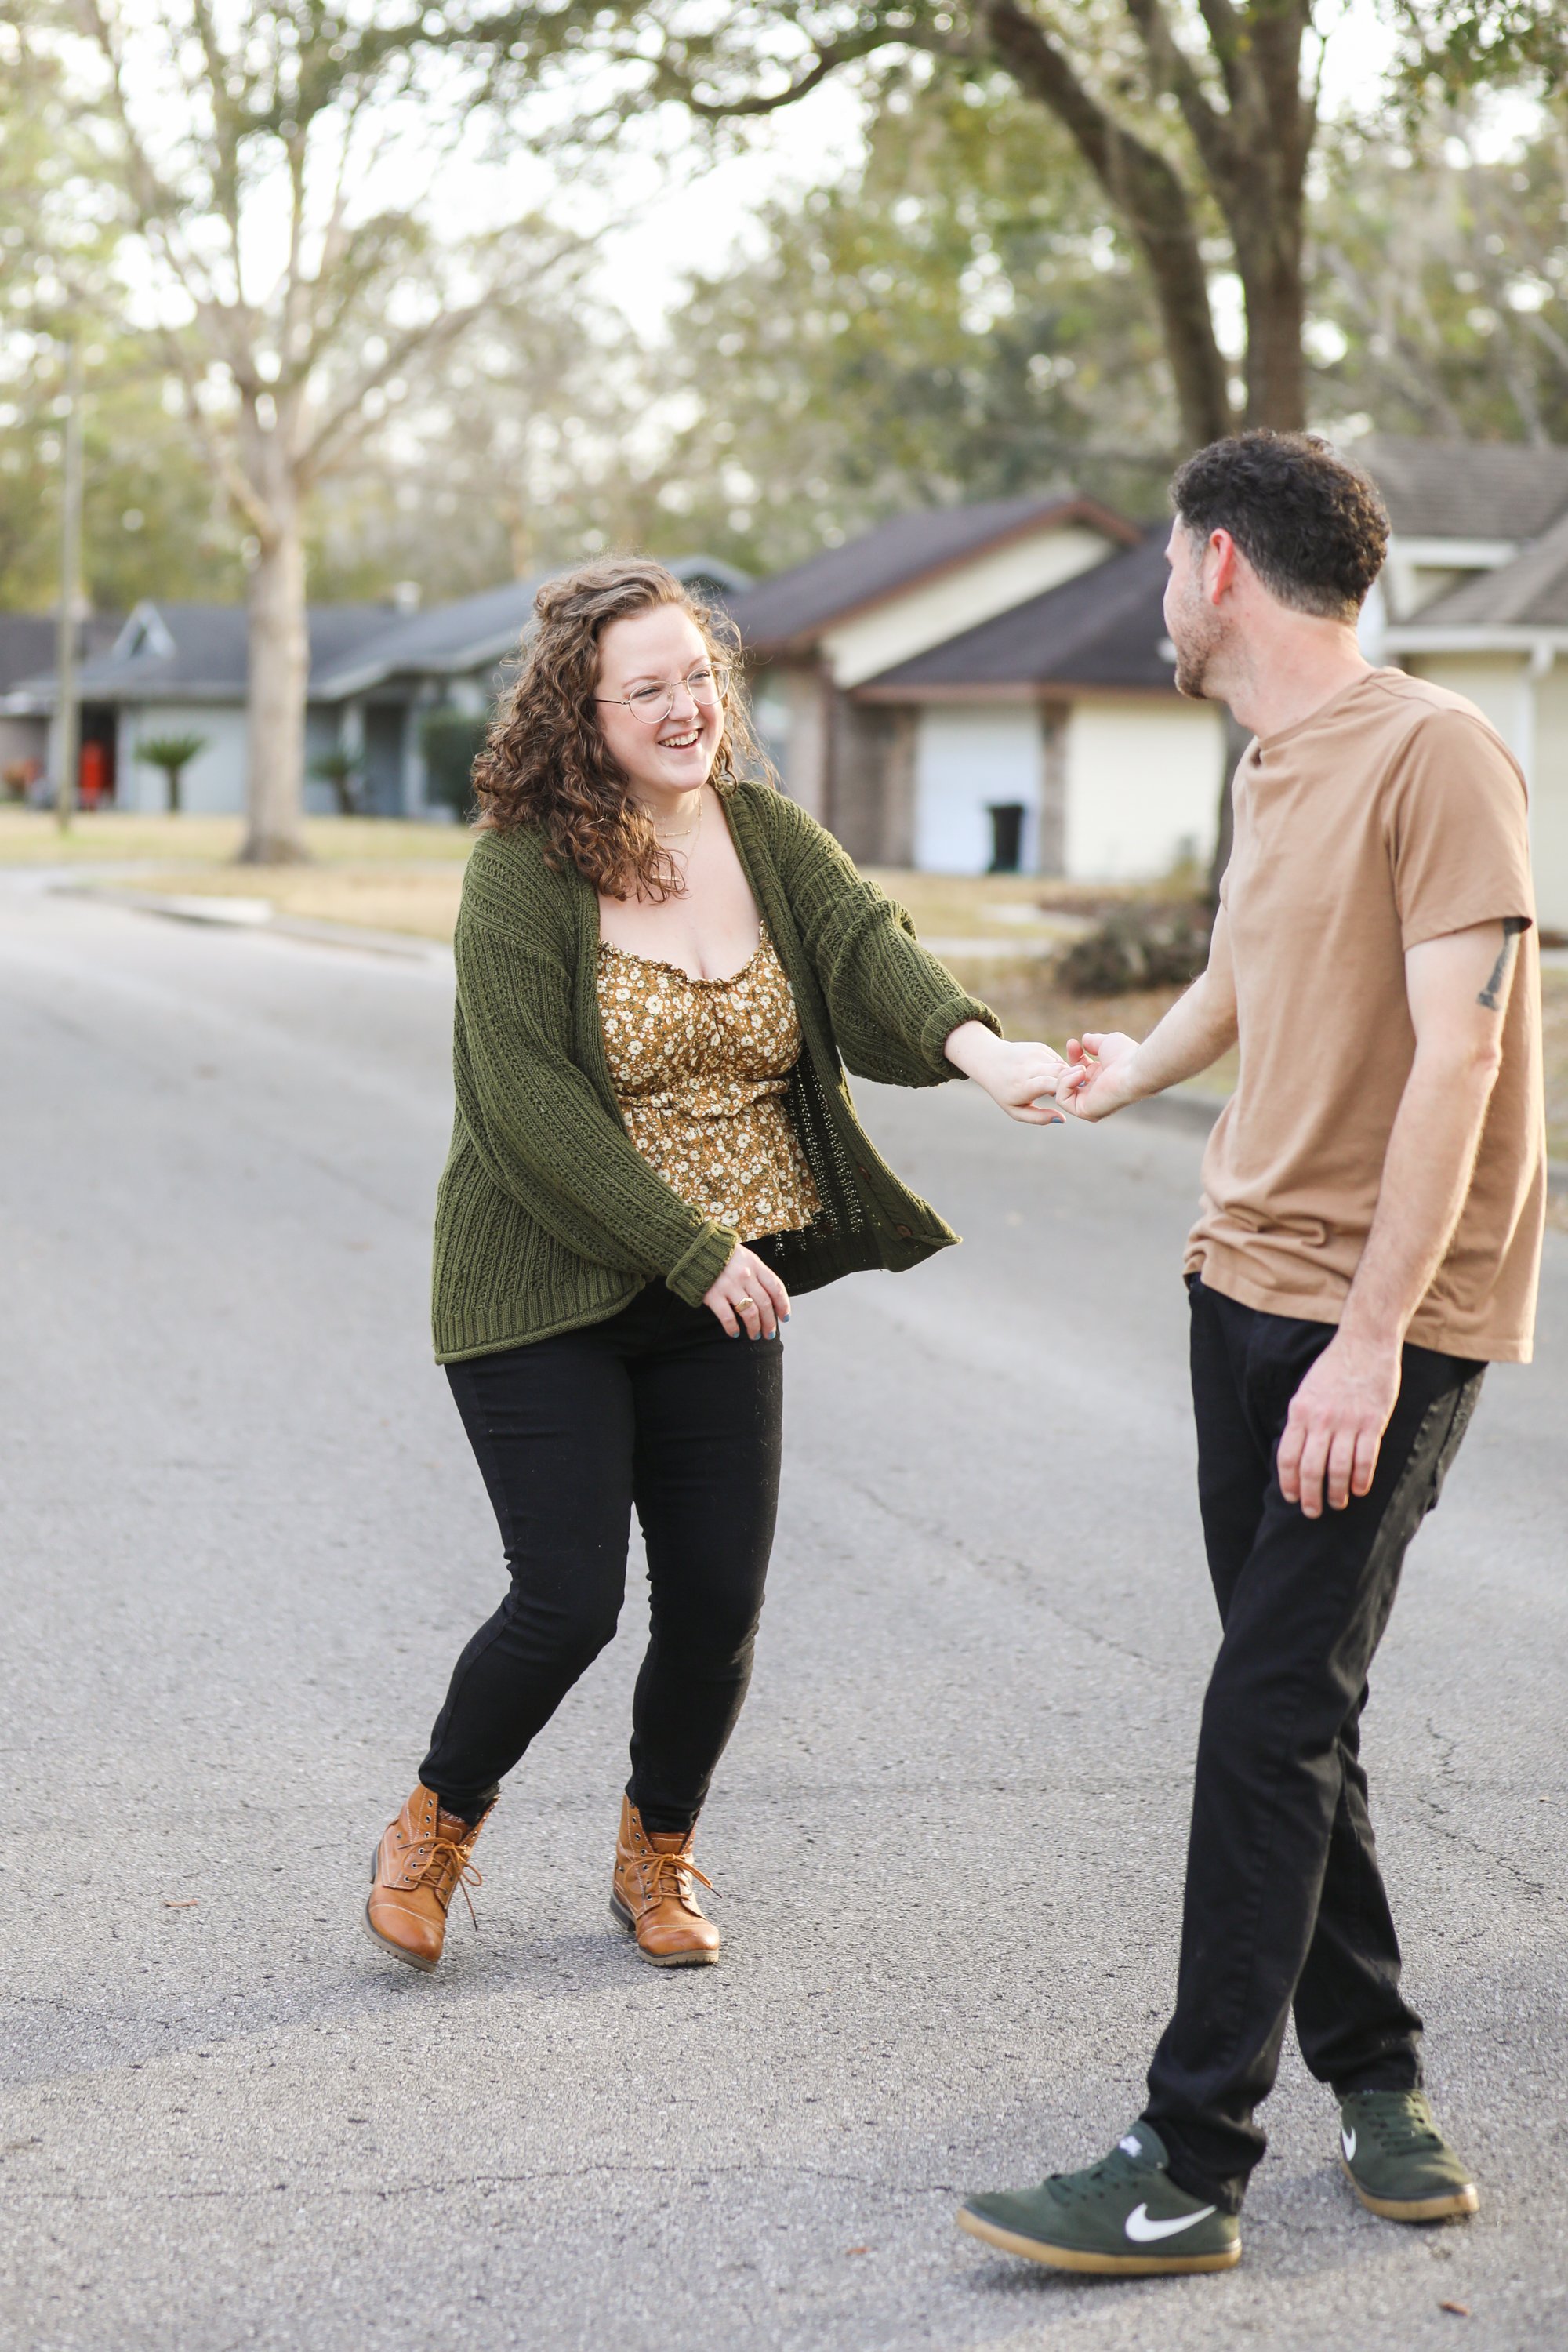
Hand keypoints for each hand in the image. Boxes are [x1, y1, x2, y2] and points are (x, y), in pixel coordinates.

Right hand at [702, 1244, 790, 1339]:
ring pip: (749, 1313)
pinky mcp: (713, 1295)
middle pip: (764, 1304)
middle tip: (769, 1334)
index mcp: (755, 1264)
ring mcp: (729, 1285)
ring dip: (754, 1328)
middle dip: (769, 1323)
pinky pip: (727, 1317)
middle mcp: (745, 1275)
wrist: (694, 1248)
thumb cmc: (721, 1254)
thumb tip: (770, 1296)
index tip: (784, 1318)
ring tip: (755, 1335)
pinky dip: (732, 1328)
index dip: (783, 1305)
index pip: (776, 1287)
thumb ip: (756, 1273)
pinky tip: (734, 1333)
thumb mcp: (744, 1256)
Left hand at [944, 1022, 1066, 1125]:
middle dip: (1072, 1082)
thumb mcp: (1015, 1110)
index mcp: (1022, 1085)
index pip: (1047, 1084)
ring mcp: (1035, 1054)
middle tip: (1075, 1093)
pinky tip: (1050, 1076)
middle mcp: (1029, 1067)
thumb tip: (1062, 1119)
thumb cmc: (1004, 1091)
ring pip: (1062, 1065)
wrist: (989, 1060)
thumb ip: (1038, 1118)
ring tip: (1060, 1087)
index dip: (1063, 1089)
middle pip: (1060, 1072)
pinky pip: (1058, 1060)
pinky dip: (1060, 1070)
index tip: (1073, 1096)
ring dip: (1067, 1077)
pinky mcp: (1040, 1047)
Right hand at [1055, 1032, 1140, 1121]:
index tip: (1073, 1042)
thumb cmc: (1125, 1056)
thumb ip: (1093, 1042)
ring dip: (1065, 1075)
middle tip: (1072, 1050)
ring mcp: (1090, 1104)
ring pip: (1061, 1091)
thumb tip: (1083, 1039)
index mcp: (1102, 1078)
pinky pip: (1063, 1100)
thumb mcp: (1106, 1043)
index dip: (1072, 1055)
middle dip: (1065, 1065)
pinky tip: (1081, 1074)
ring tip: (1081, 1067)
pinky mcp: (1086, 1112)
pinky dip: (1066, 1084)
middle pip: (1067, 1082)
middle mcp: (1095, 1093)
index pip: (1077, 1070)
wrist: (1134, 1070)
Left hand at [1277, 1330, 1400, 1517]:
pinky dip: (1361, 1479)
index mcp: (1300, 1411)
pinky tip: (1358, 1490)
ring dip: (1336, 1493)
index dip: (1288, 1482)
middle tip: (1313, 1512)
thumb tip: (1295, 1452)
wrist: (1365, 1343)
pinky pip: (1365, 1459)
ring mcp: (1348, 1422)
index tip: (1291, 1497)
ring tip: (1337, 1504)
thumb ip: (1301, 1420)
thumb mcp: (1306, 1390)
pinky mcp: (1373, 1422)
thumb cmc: (1334, 1367)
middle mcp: (1321, 1419)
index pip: (1287, 1457)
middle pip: (1310, 1469)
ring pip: (1338, 1469)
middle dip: (1310, 1496)